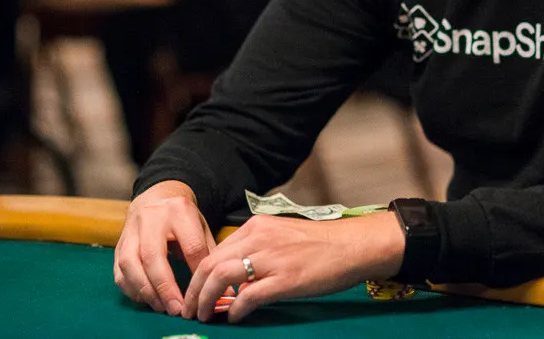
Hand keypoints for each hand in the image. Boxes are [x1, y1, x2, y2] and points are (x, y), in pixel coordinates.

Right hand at [114, 181, 215, 316]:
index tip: (204, 290)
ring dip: (145, 290)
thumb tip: (220, 286)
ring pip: (130, 264)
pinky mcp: (118, 244)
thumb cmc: (183, 218)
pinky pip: (119, 271)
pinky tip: (146, 298)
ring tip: (161, 307)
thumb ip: (208, 252)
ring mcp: (130, 230)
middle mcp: (151, 218)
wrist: (156, 197)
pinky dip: (131, 289)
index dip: (198, 271)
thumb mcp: (200, 225)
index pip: (191, 245)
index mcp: (179, 210)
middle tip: (176, 309)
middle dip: (165, 287)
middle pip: (153, 256)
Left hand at [183, 211, 404, 323]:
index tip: (194, 293)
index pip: (213, 251)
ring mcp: (271, 258)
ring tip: (204, 316)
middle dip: (193, 290)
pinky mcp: (285, 279)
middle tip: (189, 310)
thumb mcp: (282, 236)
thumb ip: (257, 249)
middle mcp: (259, 238)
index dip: (198, 276)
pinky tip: (234, 317)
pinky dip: (235, 309)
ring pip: (221, 277)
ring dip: (206, 300)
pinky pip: (247, 296)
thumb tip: (232, 275)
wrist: (353, 245)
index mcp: (257, 227)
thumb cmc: (322, 244)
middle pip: (210, 264)